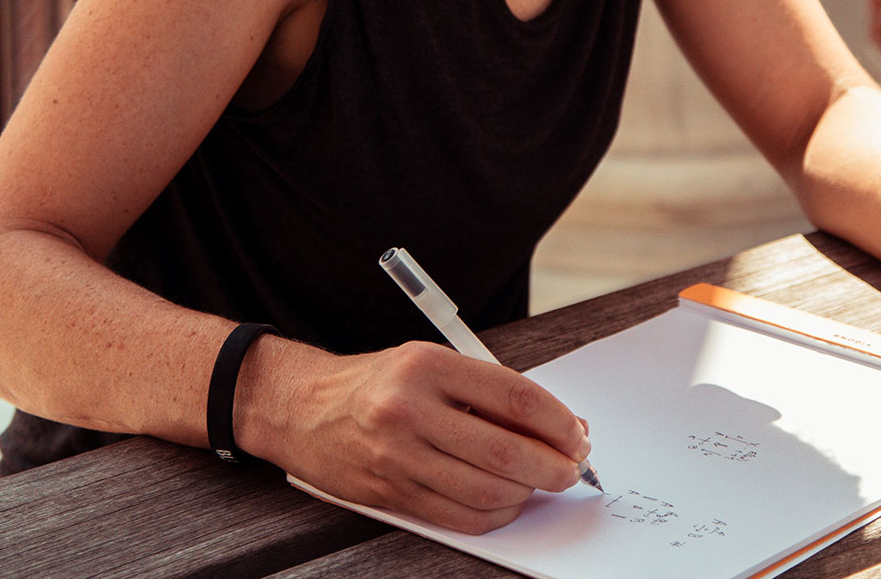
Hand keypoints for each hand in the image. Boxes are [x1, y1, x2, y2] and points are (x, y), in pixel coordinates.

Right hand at [243, 338, 590, 532]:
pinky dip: (495, 513)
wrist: (302, 410)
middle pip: (504, 450)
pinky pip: (459, 515)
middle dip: (552, 465)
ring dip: (527, 492)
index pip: (512, 396)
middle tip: (571, 469)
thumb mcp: (431, 364)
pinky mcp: (391, 494)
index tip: (578, 434)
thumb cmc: (378, 383)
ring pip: (486, 489)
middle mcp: (409, 411)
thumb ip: (489, 392)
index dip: (556, 421)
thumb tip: (558, 424)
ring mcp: (397, 457)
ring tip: (540, 482)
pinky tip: (507, 500)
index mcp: (426, 366)